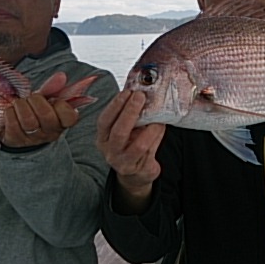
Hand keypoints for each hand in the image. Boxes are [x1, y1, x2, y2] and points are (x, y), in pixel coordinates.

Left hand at [2, 72, 78, 147]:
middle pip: (46, 116)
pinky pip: (13, 124)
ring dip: (22, 105)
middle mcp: (50, 133)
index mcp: (62, 122)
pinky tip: (12, 111)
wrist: (18, 130)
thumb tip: (61, 76)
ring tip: (20, 102)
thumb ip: (54, 88)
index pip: (69, 116)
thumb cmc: (36, 111)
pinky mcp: (16, 140)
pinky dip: (10, 113)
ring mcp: (33, 139)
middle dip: (36, 100)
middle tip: (32, 97)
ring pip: (28, 121)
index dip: (61, 105)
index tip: (53, 99)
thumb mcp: (47, 99)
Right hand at [96, 90, 164, 213]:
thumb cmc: (129, 144)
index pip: (104, 121)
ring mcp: (124, 162)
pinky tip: (161, 127)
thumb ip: (127, 114)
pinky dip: (157, 137)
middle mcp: (110, 151)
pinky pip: (151, 151)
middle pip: (119, 132)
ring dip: (150, 128)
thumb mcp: (123, 129)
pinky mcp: (140, 170)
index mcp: (103, 138)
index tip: (127, 92)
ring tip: (157, 117)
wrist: (135, 173)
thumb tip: (138, 91)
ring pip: (139, 145)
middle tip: (140, 97)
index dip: (115, 105)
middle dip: (130, 112)